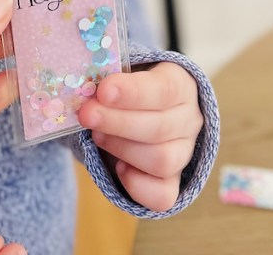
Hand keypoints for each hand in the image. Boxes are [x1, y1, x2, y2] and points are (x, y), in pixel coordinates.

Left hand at [78, 62, 202, 211]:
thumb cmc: (125, 89)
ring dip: (122, 148)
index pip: (165, 89)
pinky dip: (137, 185)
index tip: (103, 91)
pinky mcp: (172, 183)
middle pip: (160, 127)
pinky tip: (118, 167)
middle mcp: (188, 120)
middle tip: (86, 115)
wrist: (133, 113)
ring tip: (97, 135)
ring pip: (162, 160)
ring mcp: (183, 154)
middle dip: (117, 123)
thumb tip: (83, 87)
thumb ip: (107, 82)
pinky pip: (162, 196)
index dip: (133, 92)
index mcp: (180, 84)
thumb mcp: (120, 76)